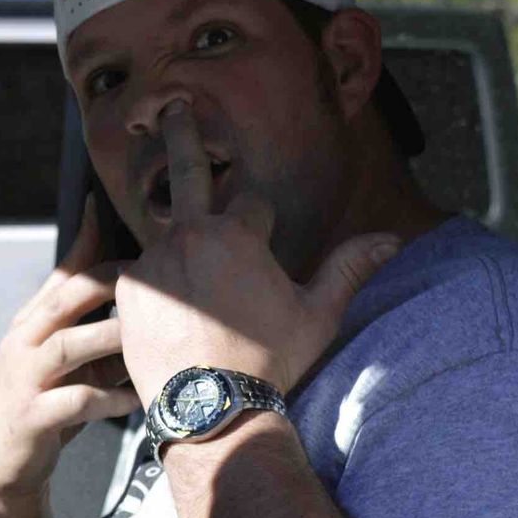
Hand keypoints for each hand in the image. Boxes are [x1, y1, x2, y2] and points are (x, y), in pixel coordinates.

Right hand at [0, 194, 139, 510]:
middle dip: (109, 282)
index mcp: (33, 322)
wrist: (4, 465)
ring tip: (149, 336)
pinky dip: (109, 398)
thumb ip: (97, 327)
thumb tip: (146, 296)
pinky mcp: (33, 419)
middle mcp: (24, 343)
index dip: (88, 239)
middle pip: (66, 299)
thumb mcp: (68, 360)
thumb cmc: (47, 403)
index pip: (62, 273)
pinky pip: (76, 402)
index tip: (112, 207)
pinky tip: (137, 399)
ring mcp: (25, 380)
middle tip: (156, 277)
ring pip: (69, 346)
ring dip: (112, 338)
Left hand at [116, 102, 400, 405]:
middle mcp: (189, 238)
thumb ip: (347, 269)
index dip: (262, 225)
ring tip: (184, 270)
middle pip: (186, 171)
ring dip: (176, 242)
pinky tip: (168, 308)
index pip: (252, 203)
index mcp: (236, 236)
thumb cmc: (269, 363)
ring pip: (166, 235)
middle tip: (174, 106)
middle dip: (184, 134)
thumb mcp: (316, 316)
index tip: (263, 249)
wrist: (210, 410)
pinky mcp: (128, 291)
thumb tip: (390, 240)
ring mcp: (153, 263)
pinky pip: (141, 272)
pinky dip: (155, 282)